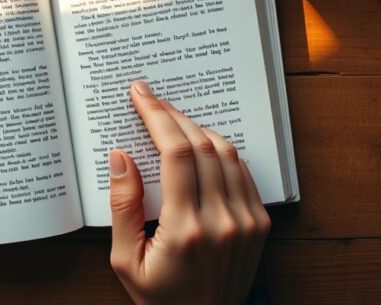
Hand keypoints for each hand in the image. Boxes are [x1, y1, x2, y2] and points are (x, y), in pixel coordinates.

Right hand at [108, 80, 270, 304]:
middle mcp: (222, 220)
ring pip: (226, 152)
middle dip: (173, 115)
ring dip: (197, 129)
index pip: (175, 154)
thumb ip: (123, 207)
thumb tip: (121, 157)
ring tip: (171, 120)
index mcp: (186, 229)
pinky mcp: (259, 224)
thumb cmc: (160, 298)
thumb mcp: (125, 261)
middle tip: (151, 98)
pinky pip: (242, 172)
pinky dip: (220, 150)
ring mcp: (246, 221)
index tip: (140, 95)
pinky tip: (199, 146)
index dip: (157, 116)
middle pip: (201, 145)